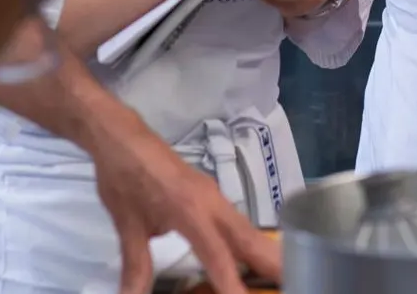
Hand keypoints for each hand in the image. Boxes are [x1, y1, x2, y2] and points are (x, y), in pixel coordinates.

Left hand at [92, 113, 280, 293]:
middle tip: (294, 283)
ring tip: (285, 276)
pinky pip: (239, 224)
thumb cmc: (124, 178)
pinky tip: (253, 260)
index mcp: (189, 209)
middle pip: (250, 239)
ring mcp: (215, 197)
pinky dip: (251, 244)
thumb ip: (137, 266)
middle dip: (273, 265)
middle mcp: (211, 203)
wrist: (122, 137)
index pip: (217, 253)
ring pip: (248, 230)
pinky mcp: (212, 195)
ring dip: (266, 254)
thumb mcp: (127, 225)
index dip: (232, 282)